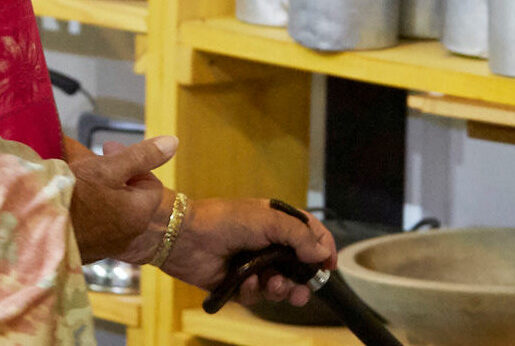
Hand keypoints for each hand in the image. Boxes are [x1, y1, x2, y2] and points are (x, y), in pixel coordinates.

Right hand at [66, 135, 173, 263]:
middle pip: (132, 199)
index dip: (132, 168)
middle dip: (116, 181)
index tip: (109, 160)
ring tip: (79, 184)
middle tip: (92, 169)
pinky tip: (70, 204)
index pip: (150, 184)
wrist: (36, 227)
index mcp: (139, 212)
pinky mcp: (88, 251)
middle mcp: (129, 234)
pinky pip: (96, 227)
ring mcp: (108, 246)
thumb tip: (173, 142)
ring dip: (102, 197)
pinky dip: (88, 214)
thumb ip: (142, 155)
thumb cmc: (75, 194)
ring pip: (113, 212)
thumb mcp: (108, 168)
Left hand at [153, 199, 335, 307]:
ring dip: (279, 289)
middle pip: (298, 268)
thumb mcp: (268, 220)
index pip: (310, 236)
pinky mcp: (238, 284)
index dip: (322, 250)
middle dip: (302, 281)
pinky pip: (256, 296)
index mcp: (277, 224)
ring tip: (272, 285)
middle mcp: (269, 245)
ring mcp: (254, 265)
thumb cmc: (226, 221)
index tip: (329, 266)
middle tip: (302, 291)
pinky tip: (244, 283)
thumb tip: (322, 253)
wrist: (185, 236)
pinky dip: (252, 291)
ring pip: (279, 286)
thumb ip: (298, 236)